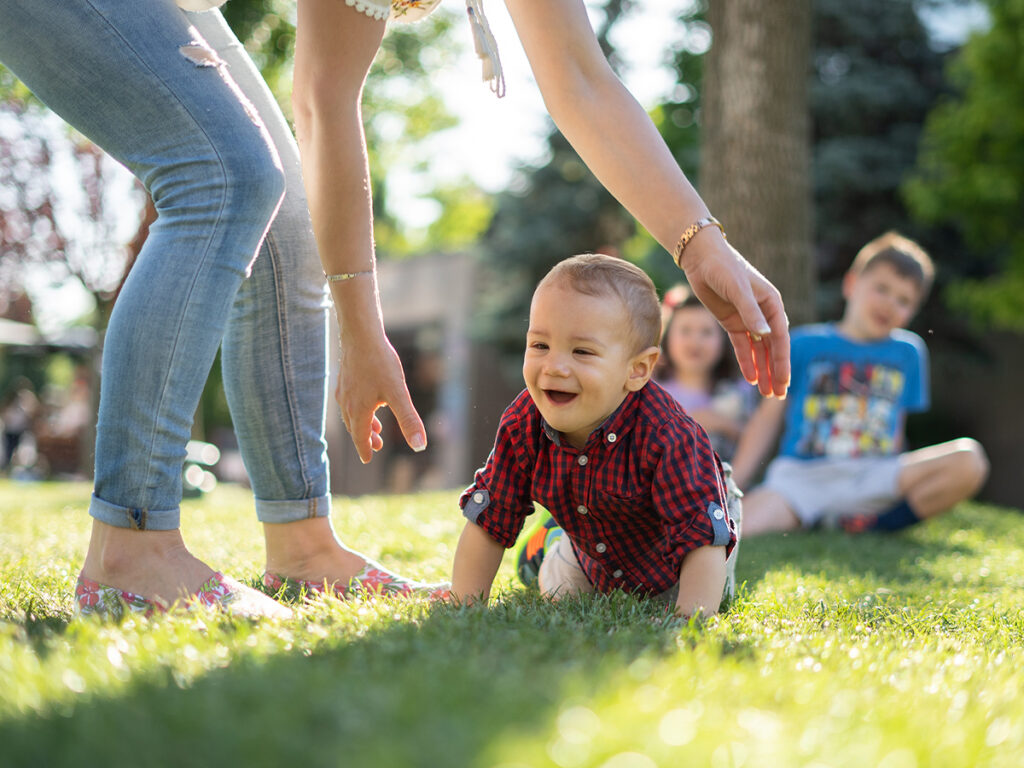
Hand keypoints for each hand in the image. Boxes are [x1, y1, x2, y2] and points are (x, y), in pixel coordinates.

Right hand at [334, 329, 425, 463]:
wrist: (361, 335)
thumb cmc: (380, 363)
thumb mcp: (399, 394)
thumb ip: (409, 420)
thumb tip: (420, 446)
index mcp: (359, 410)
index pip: (360, 437)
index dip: (365, 449)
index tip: (367, 460)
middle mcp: (348, 402)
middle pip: (355, 427)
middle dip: (365, 438)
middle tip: (377, 446)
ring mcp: (344, 390)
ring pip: (351, 414)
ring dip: (363, 424)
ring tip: (376, 427)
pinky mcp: (345, 377)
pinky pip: (349, 400)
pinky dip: (359, 409)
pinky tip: (369, 400)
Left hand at [680, 237, 789, 397]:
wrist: (702, 259)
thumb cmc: (724, 268)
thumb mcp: (738, 289)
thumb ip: (751, 313)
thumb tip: (766, 335)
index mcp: (772, 304)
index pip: (780, 338)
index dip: (782, 362)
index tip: (783, 382)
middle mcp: (763, 314)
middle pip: (772, 349)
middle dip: (775, 372)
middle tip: (778, 396)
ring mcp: (748, 319)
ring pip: (758, 351)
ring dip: (763, 371)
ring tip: (766, 393)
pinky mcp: (732, 322)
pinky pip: (742, 347)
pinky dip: (746, 362)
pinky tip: (750, 379)